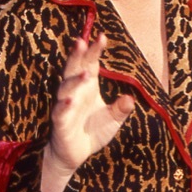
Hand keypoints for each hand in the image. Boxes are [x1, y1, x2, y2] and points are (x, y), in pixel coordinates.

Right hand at [41, 32, 134, 191]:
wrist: (75, 154)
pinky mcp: (60, 122)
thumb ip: (120, 109)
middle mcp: (75, 91)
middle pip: (74, 69)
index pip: (90, 63)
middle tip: (82, 41)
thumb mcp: (112, 120)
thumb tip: (130, 99)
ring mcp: (65, 105)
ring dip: (74, 81)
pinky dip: (64, 105)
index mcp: (88, 86)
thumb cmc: (92, 131)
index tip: (102, 36)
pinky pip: (60, 111)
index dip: (94, 50)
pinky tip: (69, 100)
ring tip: (85, 74)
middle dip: (77, 56)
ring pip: (66, 88)